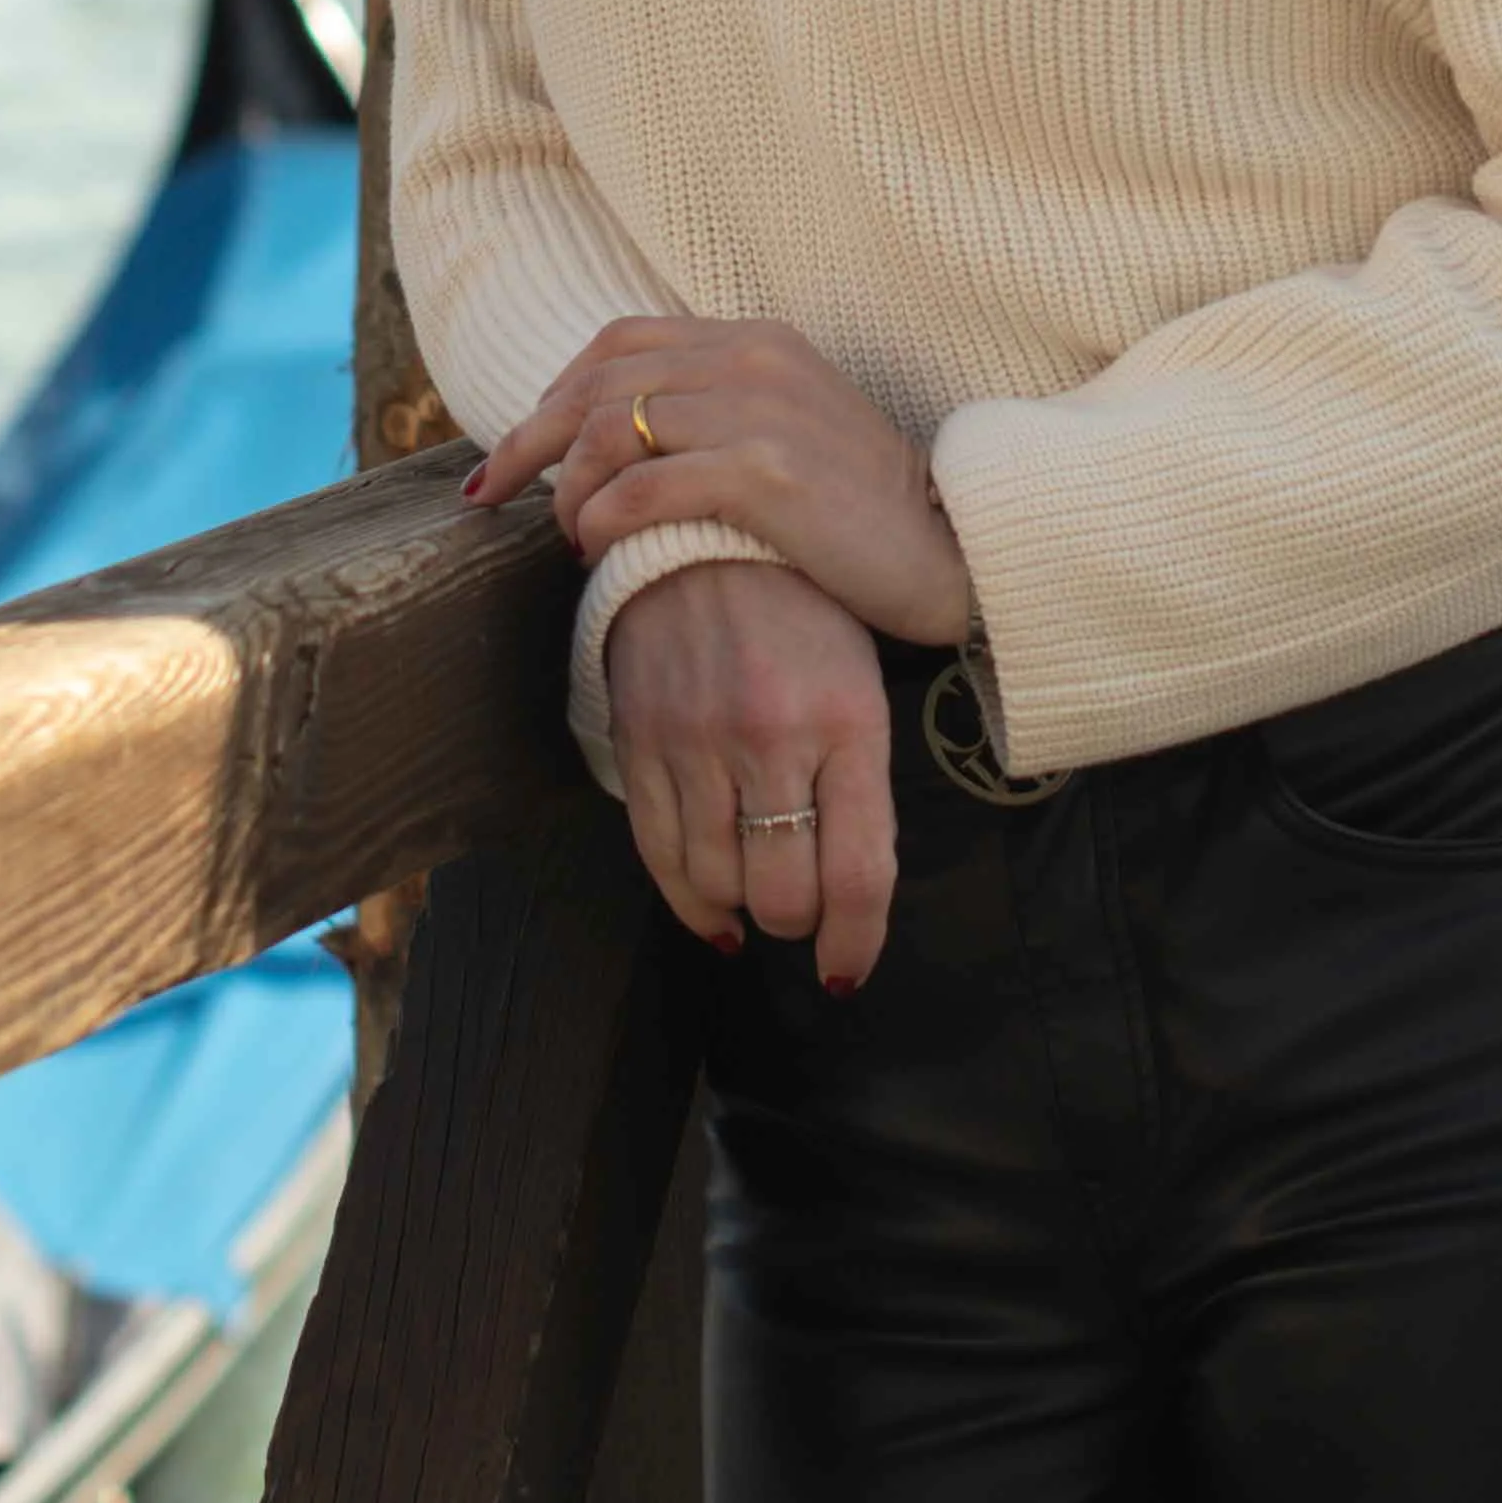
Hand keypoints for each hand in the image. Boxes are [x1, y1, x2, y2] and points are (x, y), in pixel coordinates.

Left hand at [468, 312, 983, 650]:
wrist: (951, 550)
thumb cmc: (861, 512)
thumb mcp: (788, 432)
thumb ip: (716, 415)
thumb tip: (617, 444)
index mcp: (755, 341)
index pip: (620, 344)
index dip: (552, 394)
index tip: (515, 450)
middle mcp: (753, 359)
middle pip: (598, 383)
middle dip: (531, 440)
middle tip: (493, 494)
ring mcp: (760, 411)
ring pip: (611, 430)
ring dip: (567, 488)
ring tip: (567, 535)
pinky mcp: (766, 472)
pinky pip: (645, 485)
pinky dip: (602, 517)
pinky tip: (595, 547)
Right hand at [597, 557, 900, 984]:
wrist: (707, 532)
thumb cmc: (803, 616)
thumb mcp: (859, 687)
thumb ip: (859, 788)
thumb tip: (847, 896)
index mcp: (848, 723)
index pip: (858, 876)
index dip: (855, 943)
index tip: (847, 970)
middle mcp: (773, 738)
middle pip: (785, 895)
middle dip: (799, 922)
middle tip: (803, 907)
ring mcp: (699, 743)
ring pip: (720, 884)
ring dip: (744, 906)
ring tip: (757, 887)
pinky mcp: (642, 742)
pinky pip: (659, 857)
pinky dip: (690, 902)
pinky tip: (713, 910)